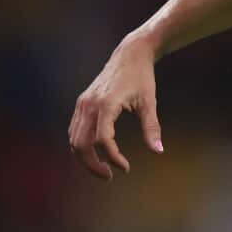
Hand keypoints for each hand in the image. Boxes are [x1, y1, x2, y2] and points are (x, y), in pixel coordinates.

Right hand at [68, 34, 163, 179]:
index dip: (113, 157)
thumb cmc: (142, 77)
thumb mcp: (149, 102)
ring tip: (103, 168)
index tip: (125, 168)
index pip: (103, 140)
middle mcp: (89, 104)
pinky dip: (82, 145)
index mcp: (106, 104)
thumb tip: (158, 151)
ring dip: (85, 158)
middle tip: (109, 176)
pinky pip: (75, 130)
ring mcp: (82, 103)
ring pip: (74, 139)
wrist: (130, 54)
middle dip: (93, 164)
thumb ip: (152, 127)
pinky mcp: (81, 103)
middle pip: (81, 144)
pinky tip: (97, 153)